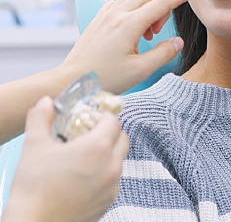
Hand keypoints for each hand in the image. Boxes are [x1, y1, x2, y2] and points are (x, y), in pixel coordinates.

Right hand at [3, 96, 128, 221]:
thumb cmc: (34, 188)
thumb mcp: (34, 145)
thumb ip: (41, 118)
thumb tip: (45, 102)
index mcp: (98, 148)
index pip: (114, 120)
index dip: (103, 116)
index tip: (90, 118)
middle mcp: (111, 165)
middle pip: (122, 137)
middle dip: (110, 131)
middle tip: (90, 133)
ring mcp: (112, 185)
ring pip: (120, 159)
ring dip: (109, 152)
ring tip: (86, 155)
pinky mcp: (109, 202)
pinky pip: (114, 179)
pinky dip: (106, 172)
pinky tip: (86, 176)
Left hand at [60, 0, 198, 93]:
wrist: (71, 81)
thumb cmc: (105, 78)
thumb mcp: (140, 70)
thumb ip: (163, 53)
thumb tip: (178, 42)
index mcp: (129, 24)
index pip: (163, 3)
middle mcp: (117, 14)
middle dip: (160, 8)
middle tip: (155, 34)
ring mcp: (106, 14)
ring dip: (145, 8)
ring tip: (142, 33)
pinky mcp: (98, 18)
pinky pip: (120, 2)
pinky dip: (131, 9)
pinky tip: (129, 30)